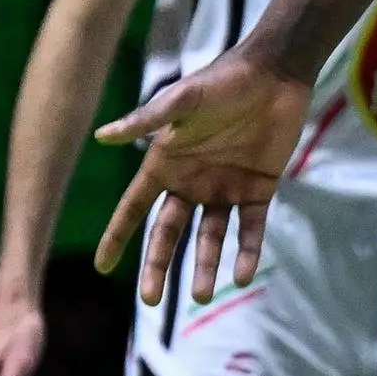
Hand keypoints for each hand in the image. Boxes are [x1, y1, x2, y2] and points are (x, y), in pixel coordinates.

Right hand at [92, 55, 309, 303]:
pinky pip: (251, 228)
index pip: (133, 210)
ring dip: (204, 267)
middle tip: (151, 301)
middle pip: (167, 235)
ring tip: (203, 296)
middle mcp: (190, 183)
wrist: (274, 73)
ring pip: (209, 239)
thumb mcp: (181, 100)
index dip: (117, 238)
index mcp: (164, 166)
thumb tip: (102, 137)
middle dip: (157, 268)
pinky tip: (243, 275)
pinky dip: (247, 252)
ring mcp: (224, 189)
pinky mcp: (258, 189)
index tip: (102, 267)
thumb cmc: (222, 82)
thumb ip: (146, 121)